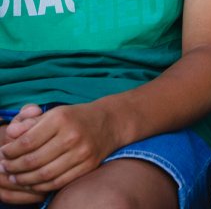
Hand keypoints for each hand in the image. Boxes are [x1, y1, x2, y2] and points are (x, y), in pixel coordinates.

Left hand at [0, 103, 120, 191]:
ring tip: (16, 177)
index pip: (26, 141)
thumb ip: (29, 123)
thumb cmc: (75, 118)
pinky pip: (60, 182)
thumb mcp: (52, 113)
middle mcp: (72, 136)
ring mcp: (82, 152)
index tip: (4, 153)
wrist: (110, 122)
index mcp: (60, 119)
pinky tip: (33, 183)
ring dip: (25, 179)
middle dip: (14, 167)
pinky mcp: (89, 165)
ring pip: (45, 174)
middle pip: (34, 160)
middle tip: (6, 168)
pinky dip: (42, 186)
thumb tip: (11, 135)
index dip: (10, 151)